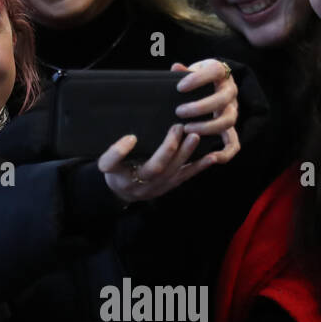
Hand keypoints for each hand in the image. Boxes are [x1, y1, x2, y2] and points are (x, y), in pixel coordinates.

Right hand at [99, 125, 216, 203]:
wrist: (125, 194)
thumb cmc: (117, 172)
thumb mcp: (108, 163)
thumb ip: (114, 153)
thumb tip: (130, 138)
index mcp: (118, 175)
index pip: (112, 164)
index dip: (119, 152)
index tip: (131, 137)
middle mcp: (137, 184)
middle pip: (153, 167)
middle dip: (168, 148)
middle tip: (177, 127)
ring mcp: (156, 187)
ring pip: (172, 171)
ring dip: (186, 153)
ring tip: (194, 137)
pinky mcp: (169, 186)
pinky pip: (185, 176)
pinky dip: (199, 166)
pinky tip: (211, 157)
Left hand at [171, 59, 239, 165]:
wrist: (213, 85)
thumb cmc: (197, 78)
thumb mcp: (191, 71)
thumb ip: (184, 72)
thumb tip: (176, 68)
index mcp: (220, 73)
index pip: (215, 71)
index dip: (198, 79)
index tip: (179, 87)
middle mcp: (230, 91)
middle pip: (222, 99)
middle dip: (200, 107)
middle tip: (179, 112)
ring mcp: (232, 110)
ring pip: (228, 121)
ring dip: (208, 127)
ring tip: (186, 129)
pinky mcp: (230, 127)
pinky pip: (234, 143)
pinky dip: (226, 152)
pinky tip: (211, 157)